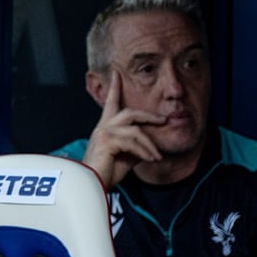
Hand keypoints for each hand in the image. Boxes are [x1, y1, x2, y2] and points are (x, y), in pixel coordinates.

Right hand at [81, 68, 165, 187]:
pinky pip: (133, 142)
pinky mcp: (107, 141)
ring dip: (150, 144)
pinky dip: (145, 151)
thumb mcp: (124, 157)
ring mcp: (104, 132)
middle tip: (164, 119)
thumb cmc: (104, 172)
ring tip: (157, 157)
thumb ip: (134, 148)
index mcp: (105, 128)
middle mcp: (103, 127)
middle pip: (129, 112)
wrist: (92, 184)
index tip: (116, 72)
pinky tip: (150, 160)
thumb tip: (148, 147)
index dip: (114, 87)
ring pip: (135, 129)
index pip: (110, 102)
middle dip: (149, 116)